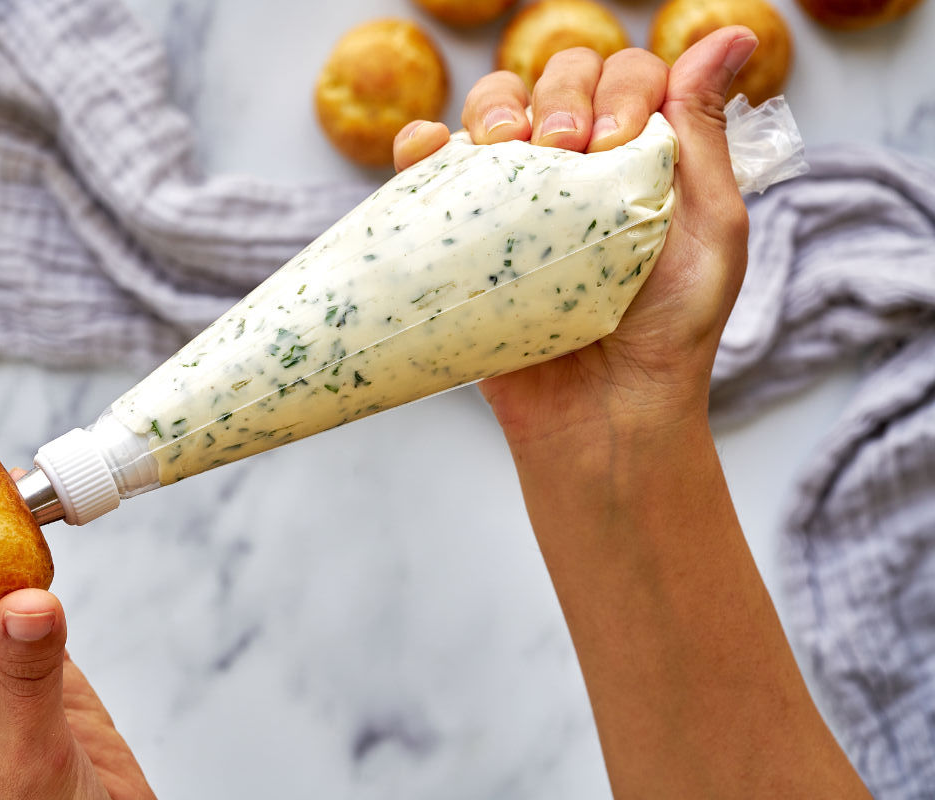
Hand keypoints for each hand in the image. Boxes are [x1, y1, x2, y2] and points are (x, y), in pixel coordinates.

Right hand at [394, 33, 871, 796]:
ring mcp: (515, 198)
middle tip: (566, 152)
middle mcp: (576, 168)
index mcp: (639, 157)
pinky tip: (434, 151)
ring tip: (510, 153)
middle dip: (558, 96)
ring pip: (491, 108)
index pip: (625, 74)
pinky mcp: (464, 234)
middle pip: (553, 78)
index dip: (619, 88)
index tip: (617, 145)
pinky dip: (421, 145)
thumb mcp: (712, 226)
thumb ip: (705, 131)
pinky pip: (429, 167)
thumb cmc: (668, 332)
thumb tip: (728, 35)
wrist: (602, 413)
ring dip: (494, 107)